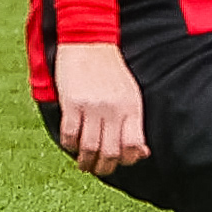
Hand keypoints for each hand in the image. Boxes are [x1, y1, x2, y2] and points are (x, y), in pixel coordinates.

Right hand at [54, 42, 148, 176]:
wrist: (89, 42)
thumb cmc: (111, 71)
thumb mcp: (131, 94)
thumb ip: (134, 123)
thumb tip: (142, 153)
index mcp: (132, 107)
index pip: (134, 145)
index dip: (127, 160)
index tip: (119, 163)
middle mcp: (114, 109)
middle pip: (110, 151)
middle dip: (104, 167)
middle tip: (97, 169)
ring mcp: (92, 106)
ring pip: (89, 147)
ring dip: (85, 162)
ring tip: (84, 165)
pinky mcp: (72, 103)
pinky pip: (70, 135)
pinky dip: (69, 146)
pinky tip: (71, 146)